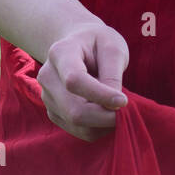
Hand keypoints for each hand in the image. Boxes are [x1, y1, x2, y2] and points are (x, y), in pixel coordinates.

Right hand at [37, 20, 129, 141]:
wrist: (79, 45)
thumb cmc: (99, 43)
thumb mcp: (112, 48)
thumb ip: (112, 75)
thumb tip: (114, 105)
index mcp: (60, 52)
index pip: (74, 81)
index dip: (100, 95)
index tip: (124, 101)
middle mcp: (48, 76)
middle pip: (74, 109)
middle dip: (104, 117)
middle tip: (127, 112)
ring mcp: (47, 97)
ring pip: (76, 124)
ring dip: (102, 124)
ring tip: (118, 109)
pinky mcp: (54, 113)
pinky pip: (78, 131)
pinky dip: (97, 128)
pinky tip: (106, 113)